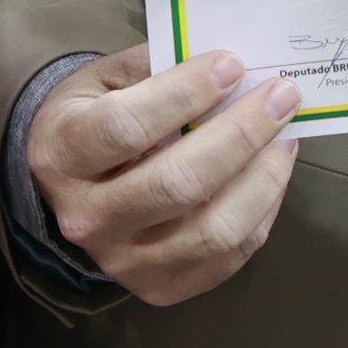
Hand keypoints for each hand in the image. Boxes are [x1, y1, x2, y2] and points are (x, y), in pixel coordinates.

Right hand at [25, 45, 303, 305]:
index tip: (232, 64)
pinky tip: (273, 170)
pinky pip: (229, 256)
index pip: (127, 126)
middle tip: (281, 95)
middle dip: (241, 134)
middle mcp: (87, 217)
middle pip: (177, 184)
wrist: (69, 186)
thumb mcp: (105, 78)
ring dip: (263, 178)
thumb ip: (158, 66)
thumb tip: (230, 61)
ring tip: (285, 135)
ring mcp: (123, 262)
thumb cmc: (93, 116)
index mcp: (62, 154)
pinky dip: (262, 210)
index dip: (185, 93)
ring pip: (211, 230)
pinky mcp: (161, 287)